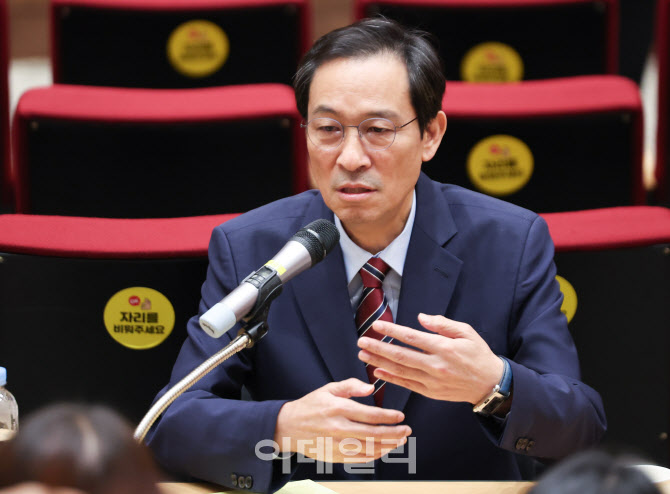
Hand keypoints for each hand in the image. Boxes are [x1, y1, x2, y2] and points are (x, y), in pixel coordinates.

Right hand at [274, 378, 411, 462]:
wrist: (289, 426)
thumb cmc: (311, 405)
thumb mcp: (329, 388)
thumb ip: (351, 385)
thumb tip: (371, 388)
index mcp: (338, 409)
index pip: (370, 415)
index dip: (389, 417)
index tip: (400, 416)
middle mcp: (338, 428)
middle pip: (373, 434)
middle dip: (393, 433)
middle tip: (406, 431)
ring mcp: (336, 445)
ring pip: (368, 449)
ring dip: (387, 446)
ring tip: (400, 441)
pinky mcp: (334, 456)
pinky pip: (359, 459)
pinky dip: (374, 456)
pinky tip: (383, 450)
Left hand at [357, 313, 502, 403]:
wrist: (490, 384)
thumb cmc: (478, 354)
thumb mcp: (466, 332)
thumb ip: (443, 324)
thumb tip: (421, 318)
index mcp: (444, 348)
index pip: (411, 338)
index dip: (392, 331)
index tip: (377, 325)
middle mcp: (436, 366)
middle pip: (401, 356)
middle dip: (378, 348)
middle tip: (361, 342)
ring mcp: (432, 381)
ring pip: (400, 371)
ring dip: (379, 363)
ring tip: (363, 355)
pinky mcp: (430, 392)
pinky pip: (407, 384)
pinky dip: (391, 379)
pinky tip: (377, 372)